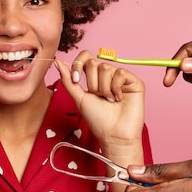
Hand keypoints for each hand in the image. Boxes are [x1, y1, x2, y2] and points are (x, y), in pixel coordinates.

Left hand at [55, 50, 145, 165]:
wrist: (113, 134)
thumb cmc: (97, 119)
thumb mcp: (78, 98)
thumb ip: (68, 80)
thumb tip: (57, 61)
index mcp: (94, 77)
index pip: (85, 57)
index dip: (78, 64)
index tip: (77, 80)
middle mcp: (108, 75)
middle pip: (93, 63)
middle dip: (91, 83)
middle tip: (98, 97)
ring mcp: (121, 78)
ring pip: (106, 68)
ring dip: (104, 88)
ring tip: (110, 101)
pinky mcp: (134, 81)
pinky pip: (120, 73)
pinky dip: (116, 88)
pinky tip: (119, 98)